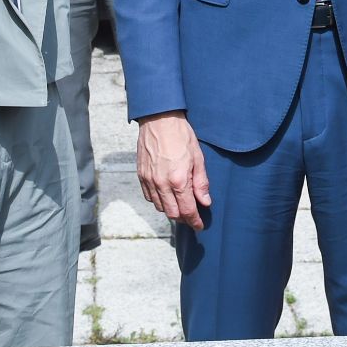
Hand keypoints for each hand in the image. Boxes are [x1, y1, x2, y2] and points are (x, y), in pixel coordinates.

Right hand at [136, 111, 211, 230]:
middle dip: (183, 218)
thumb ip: (201, 183)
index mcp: (178, 180)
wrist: (159, 120)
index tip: (200, 226)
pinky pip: (149, 197)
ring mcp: (149, 180)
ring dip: (171, 210)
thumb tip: (205, 202)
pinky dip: (158, 200)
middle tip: (192, 217)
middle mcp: (161, 184)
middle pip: (172, 213)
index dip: (195, 221)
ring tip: (180, 205)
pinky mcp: (141, 175)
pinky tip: (166, 195)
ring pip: (159, 207)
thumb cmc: (181, 135)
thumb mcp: (198, 158)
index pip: (187, 210)